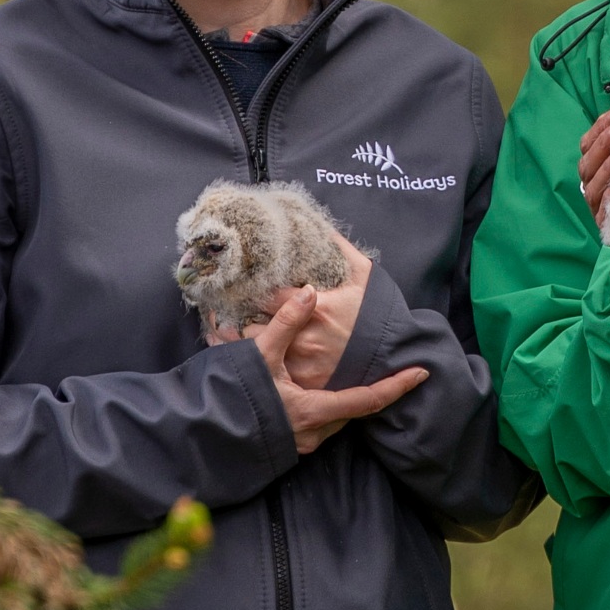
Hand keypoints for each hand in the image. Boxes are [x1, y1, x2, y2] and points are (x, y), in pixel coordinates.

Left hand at [210, 230, 373, 389]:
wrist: (397, 352)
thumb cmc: (377, 312)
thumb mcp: (363, 273)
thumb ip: (339, 248)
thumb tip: (320, 225)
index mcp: (316, 307)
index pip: (267, 296)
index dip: (244, 288)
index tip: (228, 282)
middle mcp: (305, 337)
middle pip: (252, 325)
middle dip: (231, 315)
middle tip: (211, 306)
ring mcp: (304, 364)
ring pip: (255, 352)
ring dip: (234, 341)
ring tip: (216, 328)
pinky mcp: (305, 384)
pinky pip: (268, 373)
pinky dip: (248, 364)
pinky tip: (232, 355)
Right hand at [246, 287, 428, 453]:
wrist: (202, 436)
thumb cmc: (232, 397)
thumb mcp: (259, 356)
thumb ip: (286, 323)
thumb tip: (309, 291)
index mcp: (315, 410)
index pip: (369, 399)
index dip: (397, 386)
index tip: (421, 373)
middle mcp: (314, 433)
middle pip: (353, 409)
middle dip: (368, 390)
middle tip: (383, 369)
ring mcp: (301, 443)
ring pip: (336, 418)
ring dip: (343, 398)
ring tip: (348, 375)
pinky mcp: (290, 446)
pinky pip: (318, 425)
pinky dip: (324, 407)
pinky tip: (316, 391)